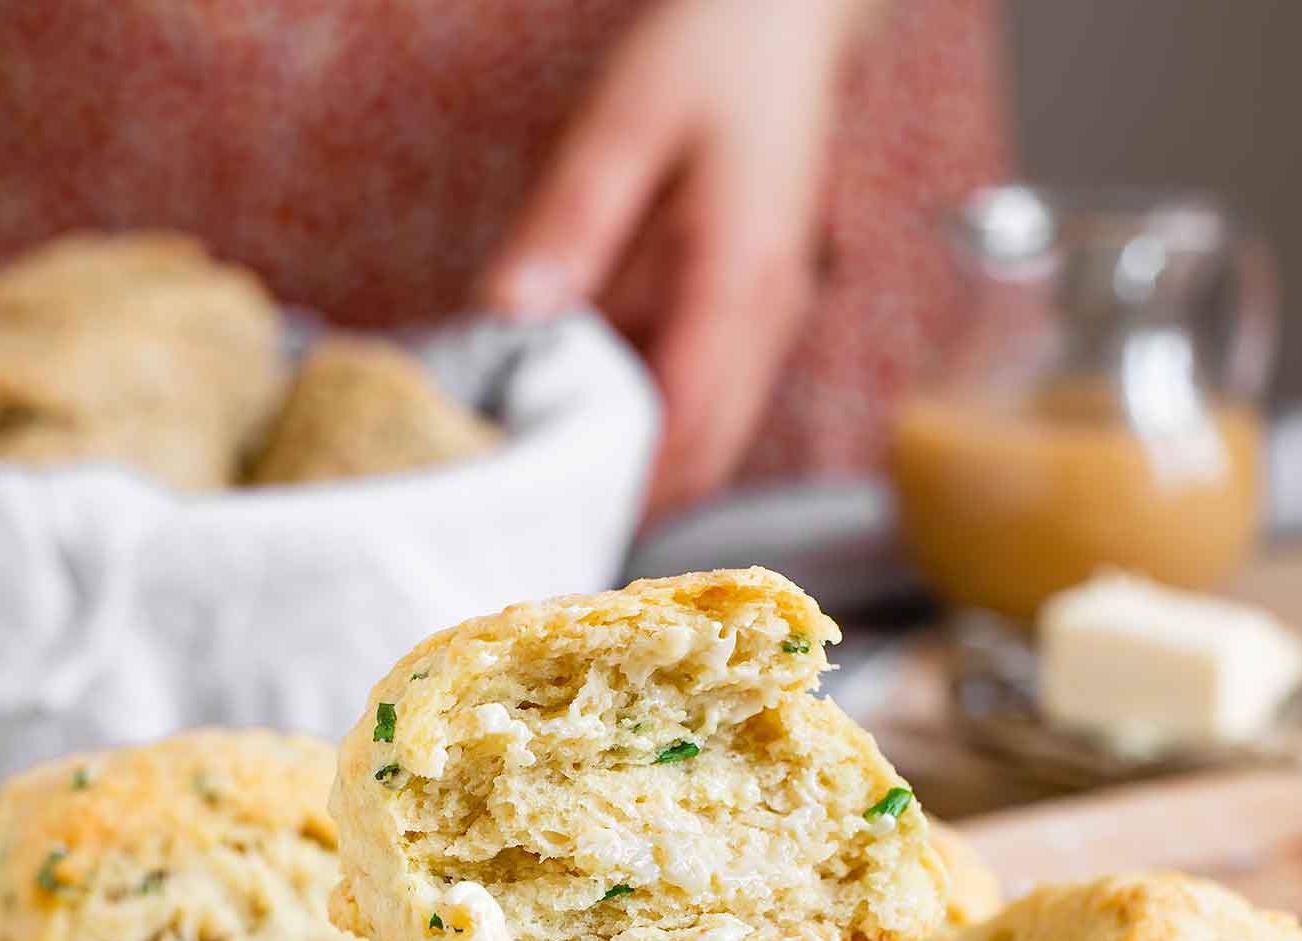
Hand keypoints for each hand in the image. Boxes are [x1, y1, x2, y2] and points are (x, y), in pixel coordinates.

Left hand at [481, 0, 867, 516]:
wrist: (791, 11)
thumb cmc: (711, 50)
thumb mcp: (624, 119)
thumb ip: (570, 221)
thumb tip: (510, 314)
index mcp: (737, 276)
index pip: (685, 423)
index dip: (628, 485)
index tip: (560, 518)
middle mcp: (768, 313)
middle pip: (709, 452)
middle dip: (640, 501)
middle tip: (552, 529)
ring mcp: (772, 316)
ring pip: (719, 436)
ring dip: (655, 473)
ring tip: (569, 492)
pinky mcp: (760, 309)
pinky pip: (719, 398)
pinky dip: (667, 430)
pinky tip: (602, 425)